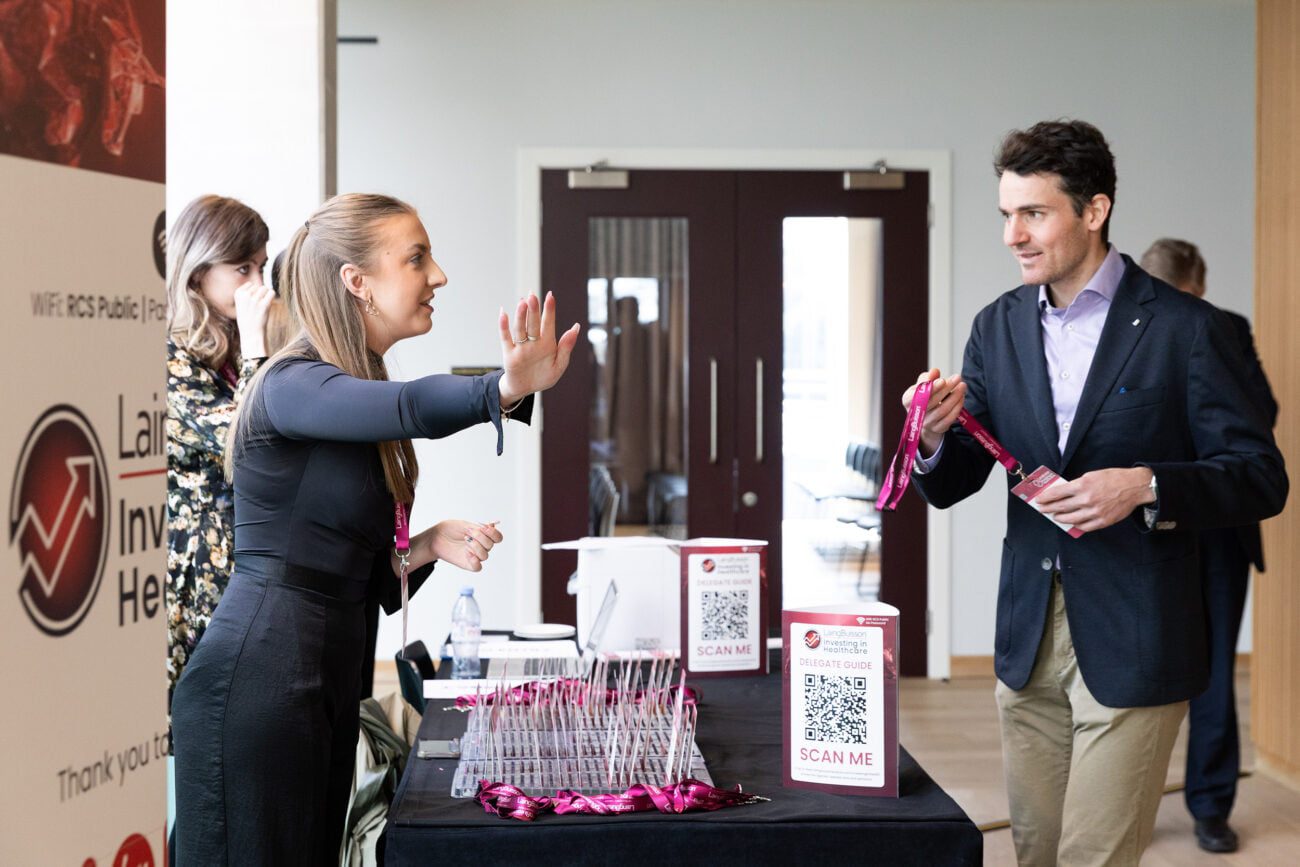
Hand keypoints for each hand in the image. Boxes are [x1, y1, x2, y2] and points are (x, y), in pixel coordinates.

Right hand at [233, 281, 274, 358]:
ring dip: (266, 295)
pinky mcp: (264, 305)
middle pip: (258, 286)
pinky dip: (272, 296)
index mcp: (238, 294)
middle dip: (260, 294)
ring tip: (263, 305)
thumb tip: (262, 283)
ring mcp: (254, 300)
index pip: (250, 284)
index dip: (253, 293)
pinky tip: (269, 304)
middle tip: (258, 306)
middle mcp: (245, 296)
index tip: (251, 303)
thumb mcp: (242, 304)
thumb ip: (248, 293)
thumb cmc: (248, 318)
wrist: (251, 333)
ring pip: (265, 288)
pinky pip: (271, 292)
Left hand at [423, 520, 503, 572]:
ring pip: (485, 555)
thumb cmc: (449, 530)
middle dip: (480, 537)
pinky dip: (475, 561)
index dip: (493, 533)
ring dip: (476, 546)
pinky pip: (478, 567)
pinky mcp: (468, 564)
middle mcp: (481, 546)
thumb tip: (493, 525)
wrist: (435, 537)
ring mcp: (475, 556)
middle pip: (491, 545)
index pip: (497, 537)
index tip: (484, 528)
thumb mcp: (464, 524)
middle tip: (468, 533)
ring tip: (465, 540)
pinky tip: (467, 553)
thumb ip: (479, 527)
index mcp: (483, 536)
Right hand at [497, 292, 580, 406]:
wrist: (526, 390)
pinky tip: (503, 314)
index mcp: (547, 343)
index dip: (549, 310)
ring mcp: (520, 347)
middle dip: (534, 309)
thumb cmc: (543, 376)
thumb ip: (566, 347)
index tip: (550, 296)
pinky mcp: (509, 354)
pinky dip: (503, 326)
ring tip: (522, 302)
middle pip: (533, 323)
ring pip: (520, 328)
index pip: (548, 323)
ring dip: (521, 316)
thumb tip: (576, 327)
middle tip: (533, 295)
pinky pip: (505, 338)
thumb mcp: (559, 365)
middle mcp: (533, 342)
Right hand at [900, 368, 966, 456]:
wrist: (926, 418)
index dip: (930, 389)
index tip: (943, 380)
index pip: (917, 395)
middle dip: (946, 389)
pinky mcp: (937, 429)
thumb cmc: (924, 397)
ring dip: (954, 397)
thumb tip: (935, 372)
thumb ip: (928, 377)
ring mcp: (927, 423)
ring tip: (962, 386)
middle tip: (957, 378)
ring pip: (942, 410)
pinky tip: (961, 397)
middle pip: (932, 402)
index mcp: (908, 401)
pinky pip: (949, 419)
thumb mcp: (923, 385)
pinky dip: (957, 407)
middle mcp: (915, 414)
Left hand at [1034, 467, 1154, 531]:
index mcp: (1083, 485)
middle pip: (1061, 507)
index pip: (1057, 493)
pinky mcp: (1102, 521)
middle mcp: (1087, 499)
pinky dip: (1076, 525)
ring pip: (1070, 519)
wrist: (1135, 487)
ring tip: (1055, 516)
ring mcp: (1095, 512)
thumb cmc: (1113, 479)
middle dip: (1048, 508)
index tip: (1039, 499)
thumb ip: (1076, 485)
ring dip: (1060, 518)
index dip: (1046, 497)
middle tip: (1042, 509)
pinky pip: (1084, 526)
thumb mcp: (1091, 476)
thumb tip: (1062, 493)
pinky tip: (1072, 522)